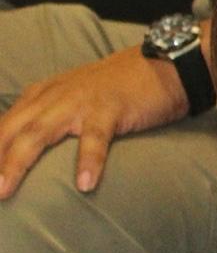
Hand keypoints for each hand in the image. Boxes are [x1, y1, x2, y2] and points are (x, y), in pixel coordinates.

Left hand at [0, 44, 186, 198]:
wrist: (165, 63)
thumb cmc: (121, 87)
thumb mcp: (75, 98)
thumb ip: (52, 118)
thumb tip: (32, 151)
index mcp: (42, 95)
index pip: (3, 126)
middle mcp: (53, 97)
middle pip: (11, 132)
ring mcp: (80, 101)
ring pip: (38, 134)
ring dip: (16, 163)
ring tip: (3, 190)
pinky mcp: (110, 109)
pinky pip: (95, 138)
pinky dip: (88, 162)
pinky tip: (84, 184)